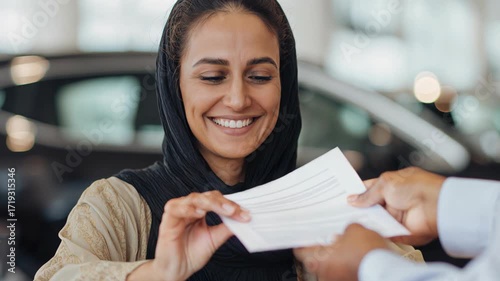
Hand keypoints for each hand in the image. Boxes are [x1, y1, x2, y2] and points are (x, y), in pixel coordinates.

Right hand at [128, 191, 249, 280]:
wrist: (177, 270)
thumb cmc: (192, 254)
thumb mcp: (214, 239)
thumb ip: (226, 227)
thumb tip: (244, 219)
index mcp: (199, 210)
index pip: (216, 200)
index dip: (231, 204)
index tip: (245, 213)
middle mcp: (189, 208)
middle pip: (207, 196)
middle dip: (223, 203)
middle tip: (236, 211)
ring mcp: (178, 212)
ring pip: (194, 199)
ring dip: (210, 203)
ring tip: (224, 210)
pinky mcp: (167, 220)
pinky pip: (176, 208)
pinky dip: (188, 209)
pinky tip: (200, 213)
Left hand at [294, 224, 388, 280]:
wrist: (384, 268)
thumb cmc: (365, 252)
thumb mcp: (354, 230)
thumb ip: (345, 231)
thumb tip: (347, 234)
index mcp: (318, 260)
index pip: (301, 252)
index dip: (302, 243)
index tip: (303, 237)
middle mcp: (324, 274)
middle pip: (317, 260)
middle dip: (324, 250)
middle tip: (330, 238)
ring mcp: (337, 280)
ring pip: (331, 267)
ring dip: (337, 258)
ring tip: (347, 246)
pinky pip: (344, 272)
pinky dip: (347, 265)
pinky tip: (356, 255)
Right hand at [348, 167, 444, 244]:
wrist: (436, 206)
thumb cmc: (418, 187)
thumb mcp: (386, 183)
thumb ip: (367, 194)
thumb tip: (353, 200)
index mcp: (389, 185)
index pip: (368, 189)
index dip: (355, 193)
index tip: (342, 198)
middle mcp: (392, 200)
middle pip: (369, 207)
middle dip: (357, 210)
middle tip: (341, 212)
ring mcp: (395, 216)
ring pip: (374, 221)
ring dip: (364, 221)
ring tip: (347, 221)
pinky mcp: (399, 231)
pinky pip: (382, 233)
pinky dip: (373, 232)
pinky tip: (362, 230)